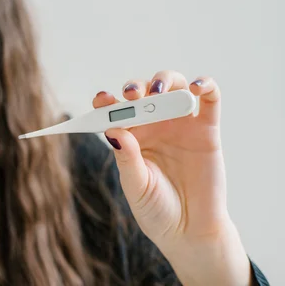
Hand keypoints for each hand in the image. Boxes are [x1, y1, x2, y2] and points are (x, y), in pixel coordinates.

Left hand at [94, 70, 251, 285]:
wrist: (190, 231)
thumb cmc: (157, 209)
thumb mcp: (136, 185)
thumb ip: (127, 158)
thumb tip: (113, 130)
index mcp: (131, 136)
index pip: (115, 110)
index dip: (107, 101)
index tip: (102, 100)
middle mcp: (154, 125)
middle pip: (144, 93)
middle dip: (136, 87)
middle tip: (133, 95)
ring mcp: (181, 125)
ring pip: (174, 88)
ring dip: (166, 79)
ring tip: (159, 91)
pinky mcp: (207, 130)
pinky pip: (210, 101)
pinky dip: (207, 86)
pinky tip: (198, 87)